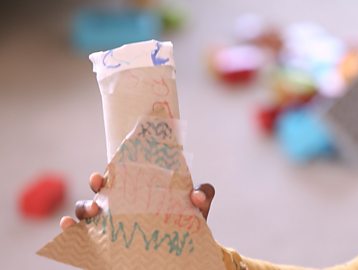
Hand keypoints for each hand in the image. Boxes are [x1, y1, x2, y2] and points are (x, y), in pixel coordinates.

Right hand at [59, 172, 215, 230]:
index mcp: (135, 191)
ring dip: (83, 213)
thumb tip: (196, 196)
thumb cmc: (188, 218)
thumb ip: (203, 193)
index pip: (113, 179)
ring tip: (92, 214)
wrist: (189, 245)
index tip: (101, 175)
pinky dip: (73, 234)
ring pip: (86, 216)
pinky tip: (69, 231)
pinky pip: (86, 240)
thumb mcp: (197, 204)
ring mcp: (112, 226)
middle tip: (99, 198)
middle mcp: (119, 206)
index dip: (102, 176)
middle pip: (95, 197)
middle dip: (91, 195)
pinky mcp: (109, 246)